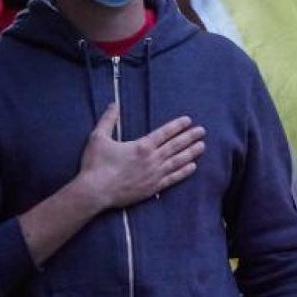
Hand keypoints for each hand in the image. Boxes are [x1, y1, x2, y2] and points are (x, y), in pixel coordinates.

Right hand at [73, 105, 204, 209]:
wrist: (94, 192)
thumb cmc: (95, 165)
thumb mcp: (98, 138)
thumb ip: (108, 120)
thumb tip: (114, 104)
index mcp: (142, 146)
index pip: (165, 132)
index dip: (178, 126)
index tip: (189, 120)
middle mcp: (152, 159)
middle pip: (176, 145)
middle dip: (190, 137)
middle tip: (202, 131)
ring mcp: (154, 174)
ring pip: (178, 161)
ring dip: (191, 153)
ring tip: (202, 146)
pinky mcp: (153, 188)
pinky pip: (173, 178)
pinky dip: (184, 172)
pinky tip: (193, 167)